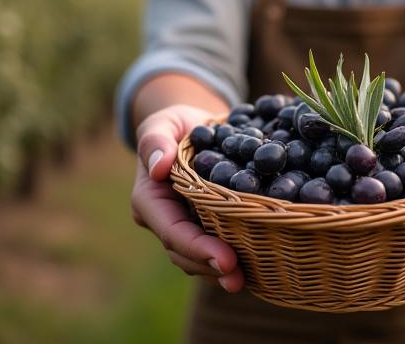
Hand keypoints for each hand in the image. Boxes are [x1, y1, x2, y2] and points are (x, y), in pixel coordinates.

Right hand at [130, 104, 243, 291]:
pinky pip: (214, 248)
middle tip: (238, 278)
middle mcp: (164, 219)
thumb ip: (155, 141)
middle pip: (184, 252)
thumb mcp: (162, 123)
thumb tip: (159, 167)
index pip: (172, 230)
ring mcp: (184, 226)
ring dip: (220, 272)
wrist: (192, 128)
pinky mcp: (205, 226)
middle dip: (210, 266)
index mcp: (150, 199)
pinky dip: (231, 260)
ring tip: (245, 280)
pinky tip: (254, 268)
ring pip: (197, 258)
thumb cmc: (175, 124)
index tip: (226, 258)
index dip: (197, 247)